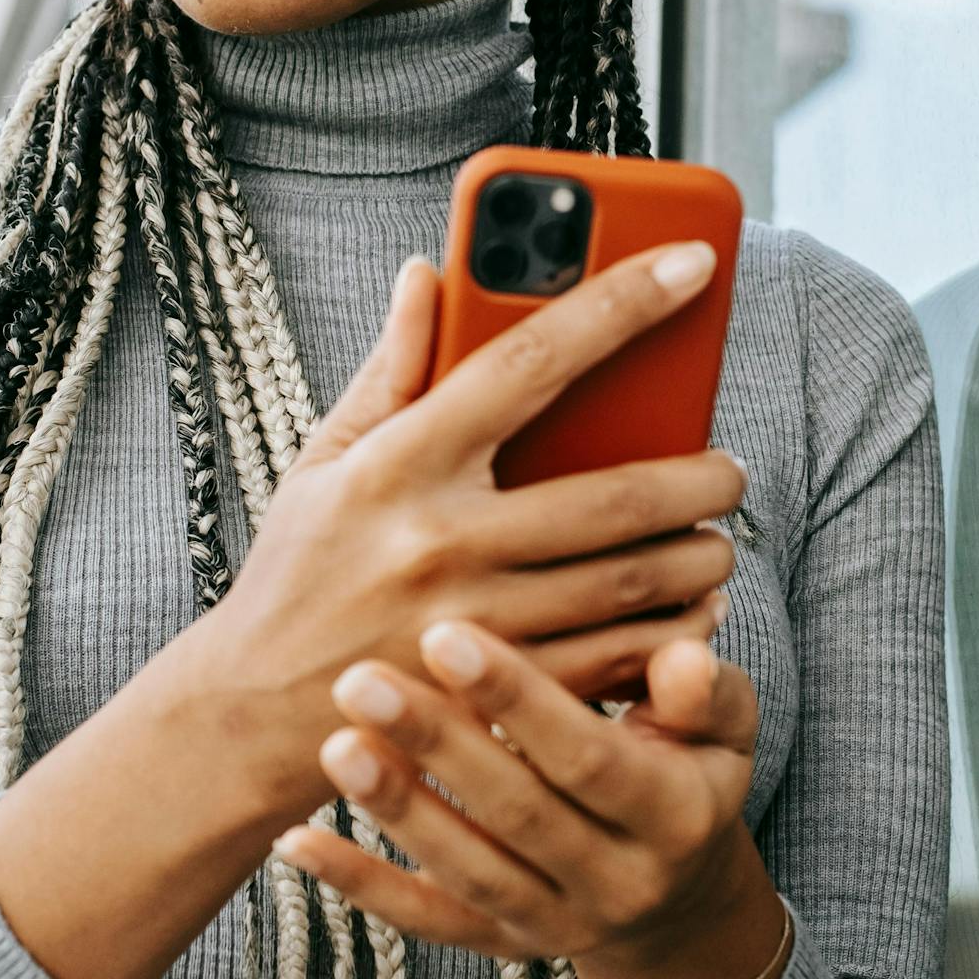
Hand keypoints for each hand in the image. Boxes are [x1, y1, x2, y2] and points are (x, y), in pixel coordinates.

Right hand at [180, 242, 744, 820]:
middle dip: (695, 478)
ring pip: (625, 584)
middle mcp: (442, 540)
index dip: (620, 303)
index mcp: (405, 462)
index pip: (531, 360)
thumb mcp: (328, 457)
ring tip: (718, 536)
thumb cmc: (300, 569)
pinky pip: (612, 661)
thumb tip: (428, 270)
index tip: (691, 262)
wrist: (248, 716)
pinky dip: (670, 635)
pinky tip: (692, 612)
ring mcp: (473, 625)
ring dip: (695, 557)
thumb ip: (392, 365)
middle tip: (730, 467)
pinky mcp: (494, 699)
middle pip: (609, 497)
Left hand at [272, 620, 776, 978]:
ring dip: (397, 809)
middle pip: (517, 814)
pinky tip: (297, 842)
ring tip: (336, 741)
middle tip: (363, 678)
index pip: (590, 757)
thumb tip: (684, 656)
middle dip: (437, 744)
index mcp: (675, 816)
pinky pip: (426, 922)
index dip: (521, 698)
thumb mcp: (726, 726)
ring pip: (467, 871)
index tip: (450, 633)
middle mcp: (617, 881)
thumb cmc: (695, 768)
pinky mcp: (503, 945)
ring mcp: (556, 923)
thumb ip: (707, 690)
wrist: (681, 892)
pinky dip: (360, 885)